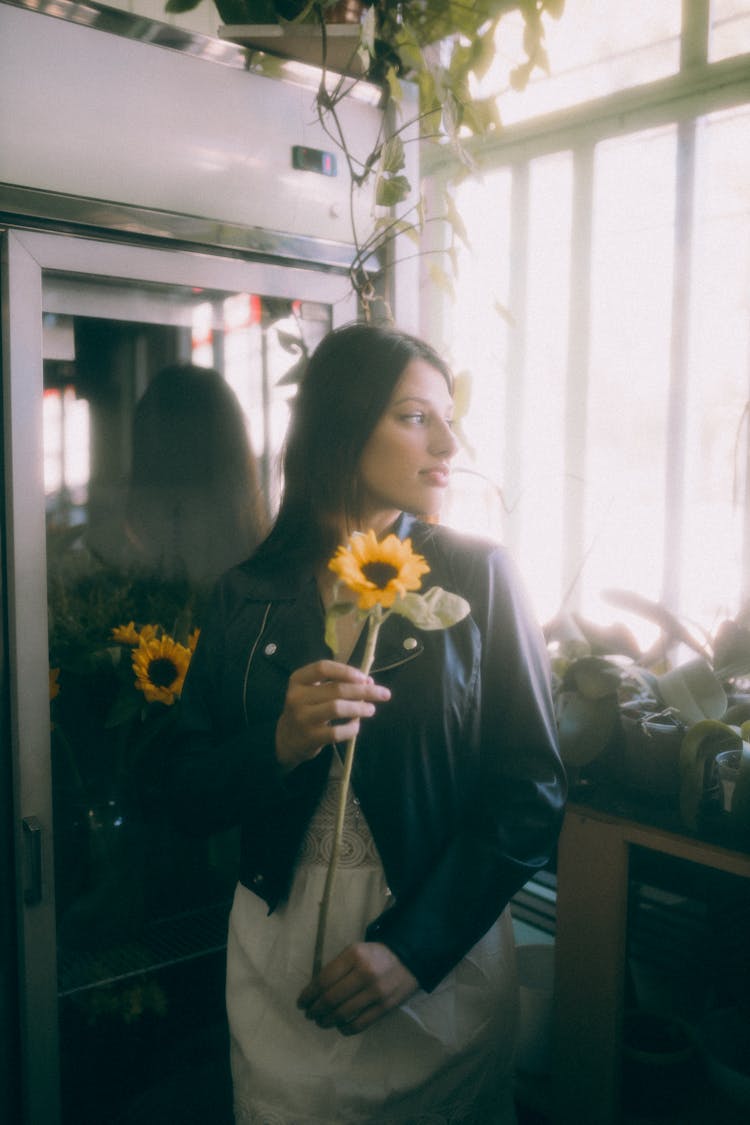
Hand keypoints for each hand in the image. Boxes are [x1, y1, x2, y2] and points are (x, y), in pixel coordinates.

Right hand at [275, 660, 389, 770]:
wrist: (286, 739)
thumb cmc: (307, 709)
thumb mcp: (313, 691)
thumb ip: (336, 683)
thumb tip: (369, 681)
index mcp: (298, 679)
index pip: (323, 668)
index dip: (347, 671)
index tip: (365, 677)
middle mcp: (297, 696)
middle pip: (336, 689)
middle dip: (364, 690)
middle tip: (384, 694)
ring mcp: (302, 718)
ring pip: (337, 708)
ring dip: (360, 708)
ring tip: (371, 709)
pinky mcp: (310, 737)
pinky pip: (337, 732)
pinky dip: (351, 728)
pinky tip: (356, 726)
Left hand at [297, 942, 418, 1035]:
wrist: (409, 958)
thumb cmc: (375, 955)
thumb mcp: (355, 951)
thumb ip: (337, 967)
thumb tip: (315, 992)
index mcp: (354, 955)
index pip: (324, 980)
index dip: (309, 995)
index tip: (301, 1003)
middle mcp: (364, 973)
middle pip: (331, 999)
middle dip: (315, 1010)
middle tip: (309, 1014)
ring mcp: (376, 992)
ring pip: (343, 1014)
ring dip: (326, 1021)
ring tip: (321, 1021)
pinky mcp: (385, 1007)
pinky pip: (360, 1024)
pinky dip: (345, 1029)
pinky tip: (339, 1026)